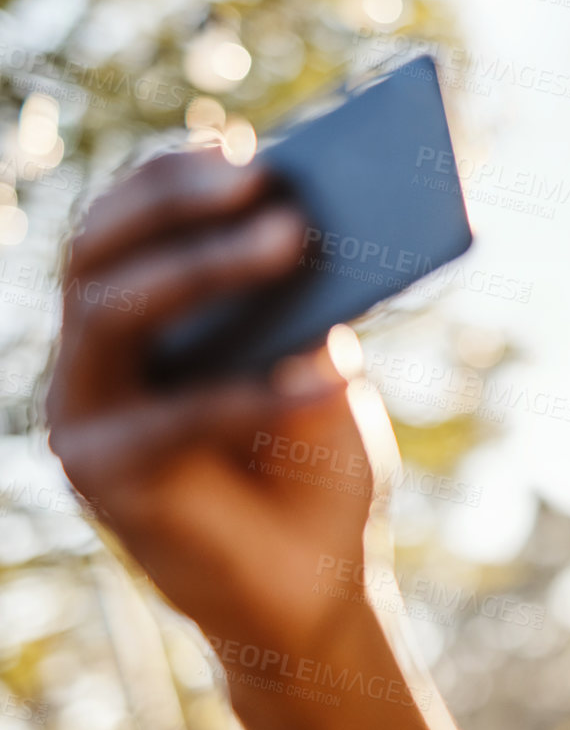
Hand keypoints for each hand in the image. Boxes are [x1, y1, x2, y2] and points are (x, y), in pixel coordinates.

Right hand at [45, 145, 390, 650]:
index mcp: (145, 314)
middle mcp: (97, 354)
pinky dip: (248, 392)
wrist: (316, 586)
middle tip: (258, 176)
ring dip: (203, 267)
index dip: (172, 175)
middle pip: (100, 250)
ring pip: (112, 312)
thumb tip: (306, 224)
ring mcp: (86, 412)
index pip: (129, 221)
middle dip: (175, 201)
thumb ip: (304, 309)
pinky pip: (167, 418)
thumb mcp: (323, 369)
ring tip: (293, 240)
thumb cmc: (317, 466)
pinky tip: (325, 374)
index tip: (240, 143)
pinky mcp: (102, 475)